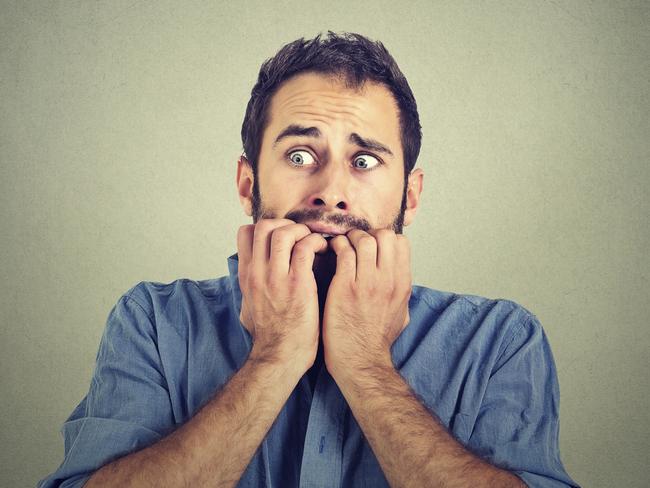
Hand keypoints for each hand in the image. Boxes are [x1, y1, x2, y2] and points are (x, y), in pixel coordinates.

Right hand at [237, 219, 327, 371]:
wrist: (280, 357)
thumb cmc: (271, 335)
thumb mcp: (249, 306)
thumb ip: (251, 287)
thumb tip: (252, 277)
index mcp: (247, 275)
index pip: (245, 233)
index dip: (267, 228)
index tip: (285, 237)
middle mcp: (258, 272)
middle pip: (264, 226)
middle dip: (286, 223)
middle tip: (301, 236)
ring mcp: (276, 277)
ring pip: (284, 232)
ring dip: (303, 231)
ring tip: (314, 242)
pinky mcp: (297, 283)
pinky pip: (305, 247)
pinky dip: (317, 242)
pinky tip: (324, 251)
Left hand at [322, 229, 410, 379]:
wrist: (360, 362)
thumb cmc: (376, 340)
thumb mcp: (401, 314)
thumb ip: (401, 292)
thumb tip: (400, 276)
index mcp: (402, 285)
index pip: (401, 243)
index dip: (384, 238)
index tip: (371, 245)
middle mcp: (388, 280)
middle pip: (384, 235)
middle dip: (367, 233)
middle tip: (354, 242)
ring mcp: (367, 283)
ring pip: (363, 240)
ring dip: (350, 238)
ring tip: (341, 246)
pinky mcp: (345, 287)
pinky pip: (343, 252)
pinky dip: (336, 246)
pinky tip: (330, 252)